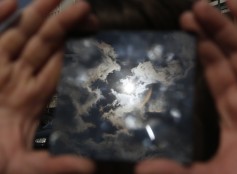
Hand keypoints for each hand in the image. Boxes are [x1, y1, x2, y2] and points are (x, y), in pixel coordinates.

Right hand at [0, 0, 97, 172]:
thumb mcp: (25, 167)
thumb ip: (56, 166)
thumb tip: (89, 168)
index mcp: (34, 95)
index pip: (59, 63)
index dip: (75, 46)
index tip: (92, 30)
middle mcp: (19, 78)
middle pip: (43, 44)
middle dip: (61, 23)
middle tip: (83, 6)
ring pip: (18, 35)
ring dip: (34, 15)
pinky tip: (8, 3)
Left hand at [136, 0, 236, 172]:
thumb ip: (177, 172)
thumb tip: (142, 168)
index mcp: (235, 113)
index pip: (216, 72)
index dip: (204, 51)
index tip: (187, 30)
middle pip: (230, 55)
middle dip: (213, 31)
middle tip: (193, 10)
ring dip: (233, 24)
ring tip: (214, 2)